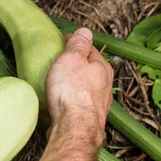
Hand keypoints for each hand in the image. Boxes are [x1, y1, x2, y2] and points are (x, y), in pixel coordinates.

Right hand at [45, 28, 113, 147]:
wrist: (73, 129)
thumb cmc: (72, 91)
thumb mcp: (72, 58)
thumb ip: (78, 44)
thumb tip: (85, 31)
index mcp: (102, 68)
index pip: (90, 49)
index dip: (75, 43)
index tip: (62, 41)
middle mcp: (104, 87)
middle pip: (88, 70)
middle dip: (76, 65)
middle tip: (58, 61)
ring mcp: (97, 105)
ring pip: (83, 89)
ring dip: (72, 84)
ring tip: (56, 83)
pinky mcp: (87, 120)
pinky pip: (76, 105)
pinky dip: (68, 101)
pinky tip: (57, 103)